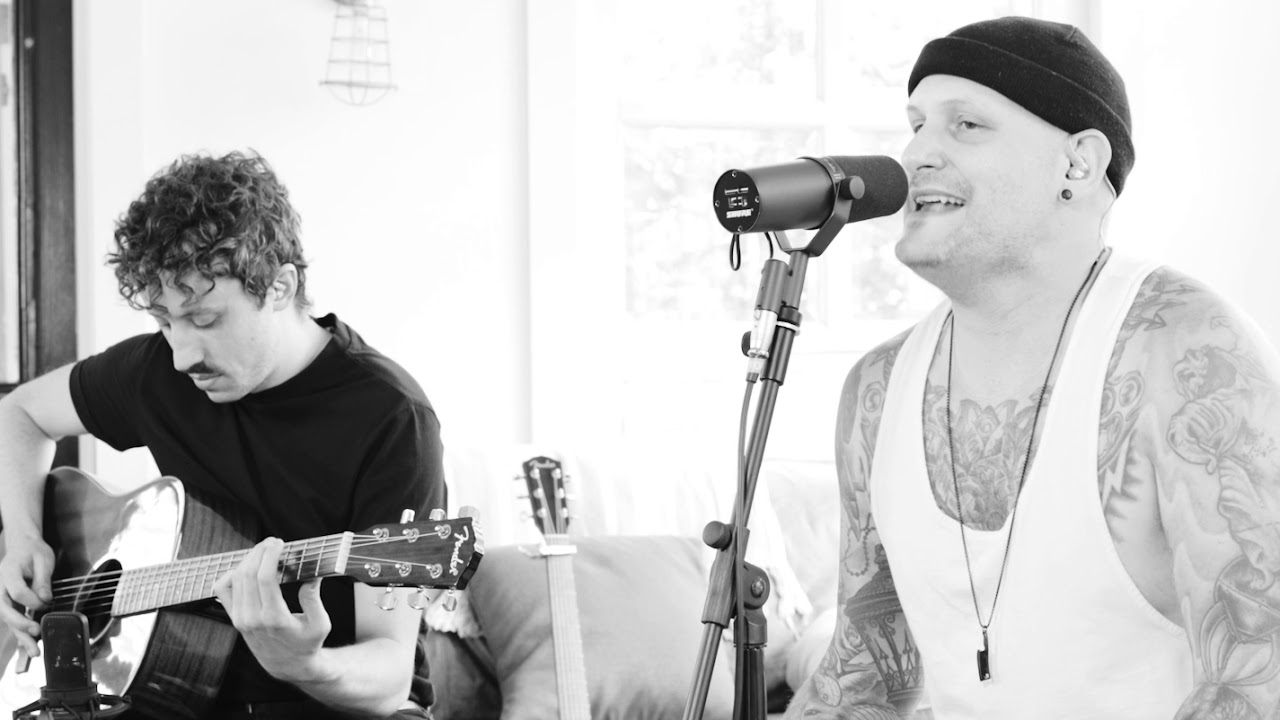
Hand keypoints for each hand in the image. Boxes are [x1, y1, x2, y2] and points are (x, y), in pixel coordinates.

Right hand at [0, 532, 53, 656]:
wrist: (22, 546)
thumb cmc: (33, 551)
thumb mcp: (43, 560)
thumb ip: (43, 580)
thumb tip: (45, 599)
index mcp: (8, 572)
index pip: (17, 591)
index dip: (32, 600)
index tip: (46, 601)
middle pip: (5, 609)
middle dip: (19, 623)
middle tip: (35, 632)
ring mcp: (1, 596)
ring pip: (7, 619)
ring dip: (20, 636)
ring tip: (34, 652)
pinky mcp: (8, 604)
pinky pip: (12, 620)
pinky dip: (20, 633)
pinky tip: (29, 647)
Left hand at [212, 537, 333, 682]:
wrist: (287, 664)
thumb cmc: (307, 643)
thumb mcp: (320, 624)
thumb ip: (314, 599)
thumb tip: (312, 575)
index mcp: (275, 618)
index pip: (264, 578)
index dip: (270, 555)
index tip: (279, 543)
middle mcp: (253, 618)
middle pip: (249, 573)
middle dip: (260, 552)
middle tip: (273, 542)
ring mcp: (240, 618)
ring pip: (236, 578)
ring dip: (249, 559)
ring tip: (263, 551)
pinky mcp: (235, 618)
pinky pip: (223, 589)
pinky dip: (232, 573)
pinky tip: (247, 567)